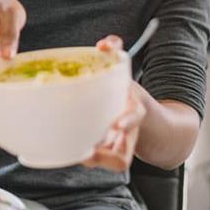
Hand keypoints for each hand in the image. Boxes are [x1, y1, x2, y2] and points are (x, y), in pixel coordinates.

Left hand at [83, 35, 146, 171]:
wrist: (145, 118)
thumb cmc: (126, 91)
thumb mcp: (124, 69)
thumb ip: (115, 50)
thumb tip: (103, 44)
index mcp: (134, 111)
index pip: (135, 117)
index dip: (128, 121)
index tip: (118, 125)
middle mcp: (126, 134)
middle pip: (121, 158)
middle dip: (105, 157)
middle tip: (88, 153)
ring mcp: (116, 147)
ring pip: (106, 164)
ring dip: (91, 160)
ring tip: (72, 152)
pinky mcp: (105, 153)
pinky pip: (95, 162)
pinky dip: (80, 156)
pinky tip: (65, 148)